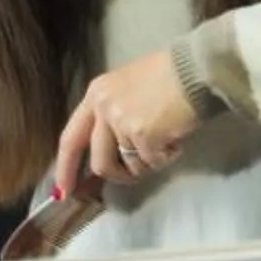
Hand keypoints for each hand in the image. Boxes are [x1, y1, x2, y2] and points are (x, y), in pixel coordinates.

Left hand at [54, 50, 198, 200]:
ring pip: (130, 166)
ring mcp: (122, 123)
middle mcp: (104, 109)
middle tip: (135, 176)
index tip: (64, 191)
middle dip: (118, 175)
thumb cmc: (170, 72)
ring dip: (149, 163)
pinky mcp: (144, 136)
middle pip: (100, 161)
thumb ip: (115, 111)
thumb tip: (114, 147)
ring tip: (166, 145)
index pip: (71, 138)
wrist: (196, 69)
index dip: (65, 167)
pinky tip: (177, 140)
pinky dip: (167, 157)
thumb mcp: (129, 85)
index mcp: (96, 94)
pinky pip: (152, 162)